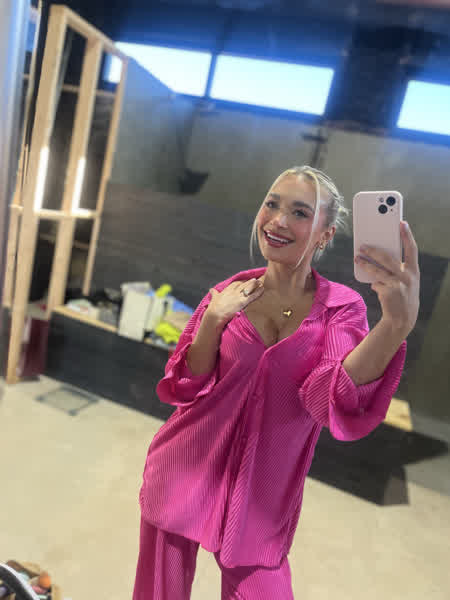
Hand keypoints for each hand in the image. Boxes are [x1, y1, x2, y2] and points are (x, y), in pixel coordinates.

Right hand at [207, 278, 264, 325]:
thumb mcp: (214, 298)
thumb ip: (214, 293)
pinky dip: (258, 292)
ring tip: (260, 282)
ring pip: (248, 288)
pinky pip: (252, 296)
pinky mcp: (242, 302)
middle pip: (243, 284)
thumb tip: (211, 289)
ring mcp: (238, 296)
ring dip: (255, 285)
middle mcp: (233, 291)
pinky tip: (262, 289)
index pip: (236, 284)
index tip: (245, 281)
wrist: (215, 314)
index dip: (241, 282)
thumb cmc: (213, 308)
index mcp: (227, 290)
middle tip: (256, 279)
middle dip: (249, 282)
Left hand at [354, 220, 419, 334]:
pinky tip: (375, 287)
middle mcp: (408, 276)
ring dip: (365, 264)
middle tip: (363, 245)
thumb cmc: (403, 295)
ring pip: (377, 270)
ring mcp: (398, 284)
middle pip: (388, 258)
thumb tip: (377, 256)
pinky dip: (374, 284)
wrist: (402, 319)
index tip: (401, 222)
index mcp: (414, 270)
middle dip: (374, 250)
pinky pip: (376, 283)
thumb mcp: (405, 281)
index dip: (407, 235)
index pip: (411, 249)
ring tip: (357, 258)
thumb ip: (396, 269)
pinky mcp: (388, 292)